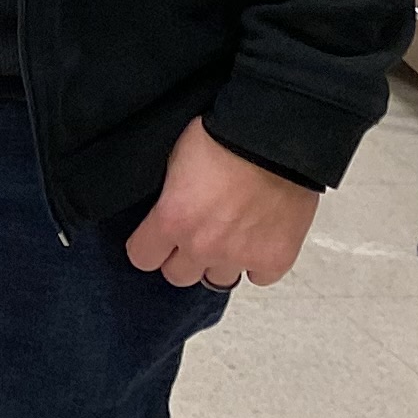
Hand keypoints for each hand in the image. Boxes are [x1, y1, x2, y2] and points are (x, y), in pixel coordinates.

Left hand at [123, 117, 318, 289]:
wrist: (274, 141)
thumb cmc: (225, 138)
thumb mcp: (174, 160)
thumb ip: (167, 199)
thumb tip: (165, 211)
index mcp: (172, 220)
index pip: (142, 258)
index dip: (148, 247)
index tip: (155, 240)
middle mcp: (203, 245)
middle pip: (178, 276)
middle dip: (182, 258)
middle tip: (194, 237)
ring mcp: (241, 256)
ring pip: (218, 279)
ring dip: (220, 261)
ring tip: (229, 236)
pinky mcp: (275, 259)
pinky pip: (259, 277)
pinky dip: (258, 263)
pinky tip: (258, 240)